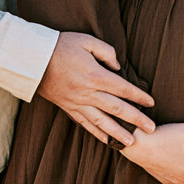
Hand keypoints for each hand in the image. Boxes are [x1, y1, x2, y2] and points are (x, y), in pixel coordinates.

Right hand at [37, 32, 155, 146]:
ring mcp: (77, 103)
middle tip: (151, 129)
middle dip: (136, 120)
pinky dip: (97, 133)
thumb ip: (107, 52)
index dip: (139, 96)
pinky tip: (107, 140)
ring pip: (102, 122)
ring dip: (118, 133)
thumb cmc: (60, 46)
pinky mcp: (67, 108)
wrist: (32, 59)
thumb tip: (118, 66)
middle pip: (117, 109)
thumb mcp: (86, 41)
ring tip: (132, 143)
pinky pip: (85, 124)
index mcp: (95, 76)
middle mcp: (88, 93)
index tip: (151, 102)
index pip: (123, 89)